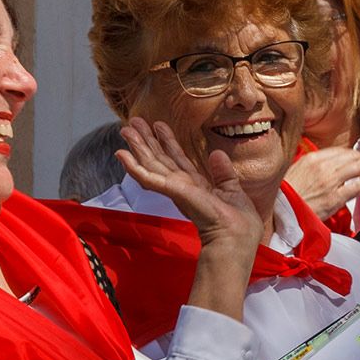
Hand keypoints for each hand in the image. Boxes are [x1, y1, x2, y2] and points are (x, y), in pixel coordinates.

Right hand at [118, 118, 264, 252]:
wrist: (236, 237)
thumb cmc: (238, 223)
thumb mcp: (233, 190)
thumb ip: (223, 173)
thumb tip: (216, 153)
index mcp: (195, 186)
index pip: (177, 160)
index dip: (167, 142)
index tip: (159, 125)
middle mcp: (182, 187)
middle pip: (160, 160)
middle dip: (147, 141)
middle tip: (133, 121)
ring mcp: (175, 190)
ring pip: (151, 165)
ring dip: (137, 147)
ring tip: (125, 129)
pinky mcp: (173, 192)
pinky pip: (148, 178)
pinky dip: (134, 167)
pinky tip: (121, 154)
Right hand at [283, 146, 359, 218]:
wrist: (280, 212)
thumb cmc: (286, 195)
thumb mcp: (296, 171)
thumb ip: (312, 166)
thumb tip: (328, 164)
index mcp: (312, 159)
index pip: (340, 151)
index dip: (353, 154)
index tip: (358, 159)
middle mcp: (323, 167)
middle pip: (353, 156)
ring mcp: (330, 182)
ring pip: (359, 168)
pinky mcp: (335, 198)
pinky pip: (358, 186)